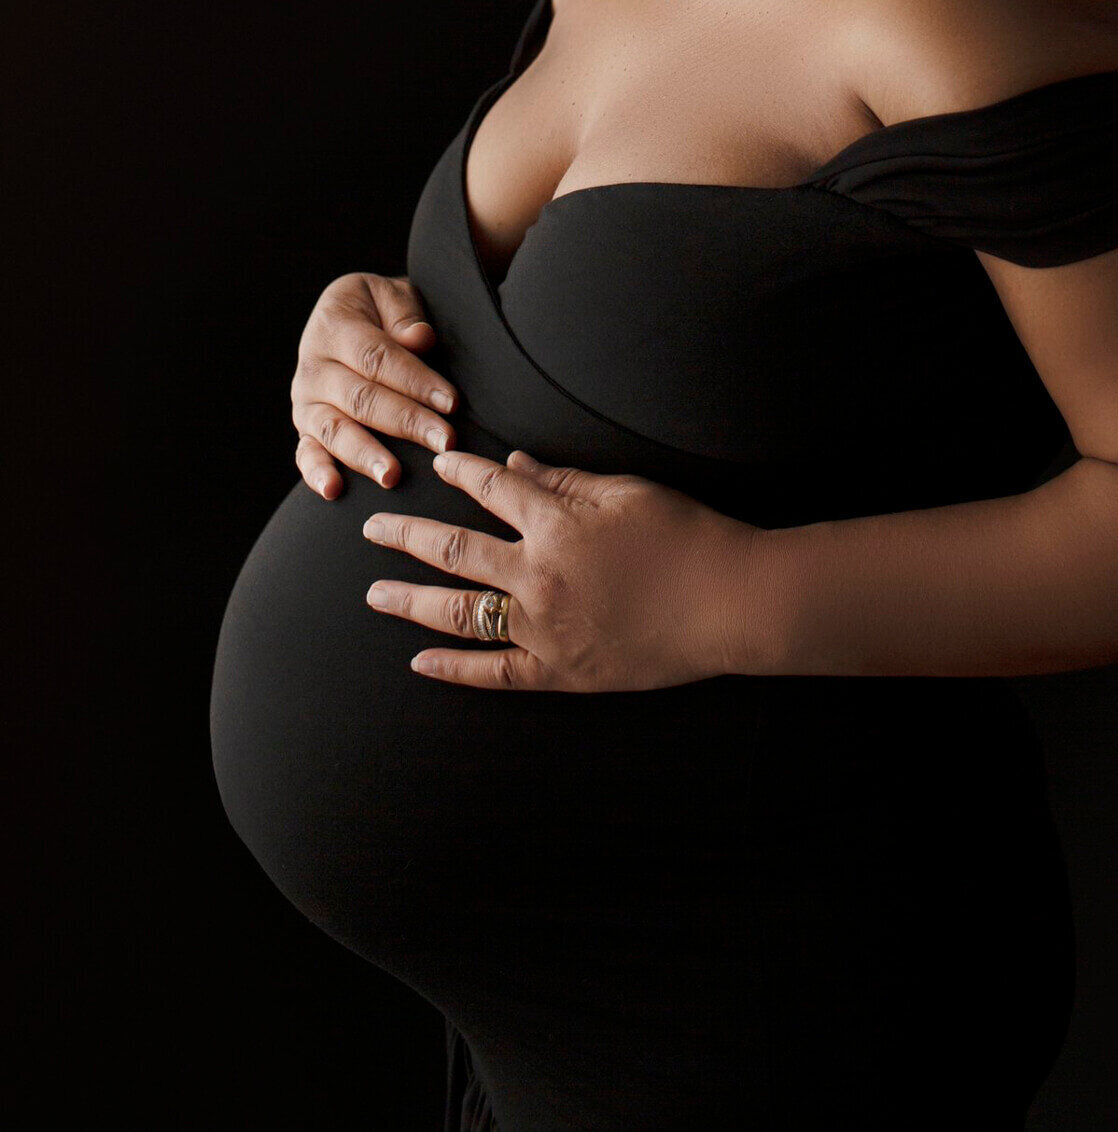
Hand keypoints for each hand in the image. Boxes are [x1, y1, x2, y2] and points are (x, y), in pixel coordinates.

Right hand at [291, 272, 457, 498]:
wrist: (349, 316)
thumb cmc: (381, 310)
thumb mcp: (393, 295)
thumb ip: (405, 314)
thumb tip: (419, 338)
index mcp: (334, 325)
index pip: (377, 358)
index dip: (415, 380)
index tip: (451, 402)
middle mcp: (312, 364)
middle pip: (361, 398)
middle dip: (405, 422)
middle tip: (443, 442)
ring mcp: (305, 399)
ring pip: (333, 429)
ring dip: (364, 454)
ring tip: (392, 475)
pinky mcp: (304, 427)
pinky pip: (305, 452)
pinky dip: (316, 472)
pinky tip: (334, 490)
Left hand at [361, 448, 760, 689]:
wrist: (729, 601)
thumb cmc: (685, 535)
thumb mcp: (625, 491)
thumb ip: (563, 480)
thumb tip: (512, 463)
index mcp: (555, 522)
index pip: (490, 488)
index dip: (459, 472)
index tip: (434, 466)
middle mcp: (537, 575)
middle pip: (454, 549)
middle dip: (405, 536)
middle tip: (371, 528)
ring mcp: (544, 628)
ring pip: (459, 612)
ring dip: (410, 600)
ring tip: (375, 593)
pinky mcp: (559, 671)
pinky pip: (493, 672)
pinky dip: (453, 668)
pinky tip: (420, 660)